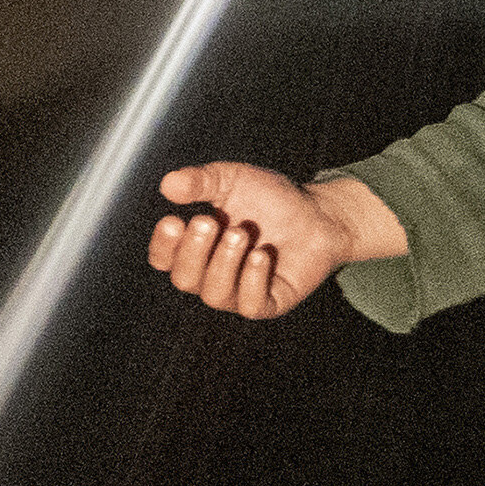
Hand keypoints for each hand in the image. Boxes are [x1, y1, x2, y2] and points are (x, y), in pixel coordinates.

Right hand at [144, 161, 403, 317]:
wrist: (320, 211)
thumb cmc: (272, 198)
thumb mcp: (233, 180)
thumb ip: (200, 181)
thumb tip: (168, 185)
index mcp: (199, 249)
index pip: (165, 260)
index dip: (163, 245)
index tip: (173, 220)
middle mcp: (214, 275)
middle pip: (185, 279)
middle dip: (193, 251)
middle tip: (208, 221)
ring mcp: (241, 292)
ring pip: (214, 294)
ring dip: (223, 263)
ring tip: (240, 233)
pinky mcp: (270, 302)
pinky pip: (250, 305)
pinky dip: (252, 280)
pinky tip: (261, 255)